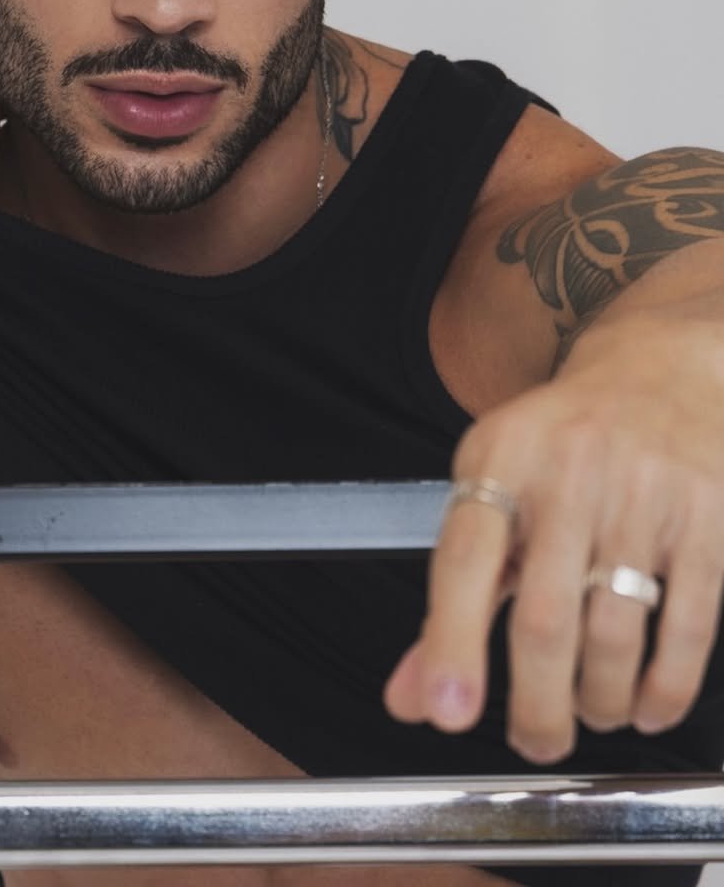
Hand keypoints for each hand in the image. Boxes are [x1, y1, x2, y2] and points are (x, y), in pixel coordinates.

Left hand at [382, 309, 723, 762]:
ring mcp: (643, 496)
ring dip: (599, 701)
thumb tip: (414, 694)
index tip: (446, 712)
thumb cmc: (560, 442)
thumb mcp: (491, 488)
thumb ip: (453, 596)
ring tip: (590, 712)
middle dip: (537, 704)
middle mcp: (569, 474)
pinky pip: (689, 626)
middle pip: (545, 617)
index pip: (466, 558)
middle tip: (534, 739)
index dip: (452, 641)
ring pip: (616, 634)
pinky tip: (645, 705)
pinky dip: (664, 687)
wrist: (659, 370)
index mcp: (502, 460)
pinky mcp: (706, 518)